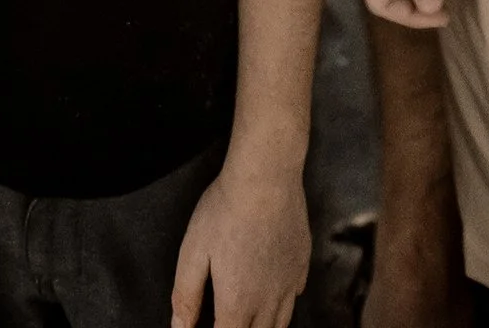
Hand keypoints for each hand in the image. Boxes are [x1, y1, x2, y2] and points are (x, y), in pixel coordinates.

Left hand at [171, 153, 309, 327]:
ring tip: (249, 318)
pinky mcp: (302, 262)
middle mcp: (267, 300)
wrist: (266, 176)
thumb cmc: (225, 210)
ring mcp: (289, 282)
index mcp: (237, 303)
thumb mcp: (193, 252)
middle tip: (227, 319)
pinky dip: (283, 303)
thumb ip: (186, 296)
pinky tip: (272, 291)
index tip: (209, 325)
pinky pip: (295, 295)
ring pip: (280, 324)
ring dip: (263, 327)